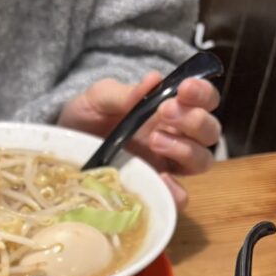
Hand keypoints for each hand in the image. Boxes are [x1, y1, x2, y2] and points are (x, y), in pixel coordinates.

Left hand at [58, 71, 221, 209]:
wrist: (64, 145)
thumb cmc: (86, 117)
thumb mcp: (99, 98)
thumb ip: (124, 92)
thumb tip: (154, 79)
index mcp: (170, 109)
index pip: (204, 100)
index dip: (202, 94)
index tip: (183, 89)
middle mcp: (176, 137)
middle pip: (210, 132)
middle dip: (194, 120)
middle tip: (163, 113)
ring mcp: (166, 165)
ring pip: (201, 161)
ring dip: (186, 149)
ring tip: (154, 140)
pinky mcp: (154, 189)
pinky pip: (179, 196)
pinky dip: (176, 190)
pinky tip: (160, 179)